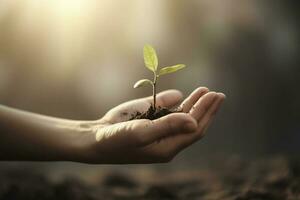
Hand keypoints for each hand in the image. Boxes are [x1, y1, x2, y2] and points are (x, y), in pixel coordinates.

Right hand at [80, 87, 224, 163]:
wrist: (96, 138)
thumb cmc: (117, 139)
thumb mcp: (141, 133)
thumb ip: (168, 126)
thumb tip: (194, 122)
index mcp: (168, 147)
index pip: (194, 129)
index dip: (207, 113)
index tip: (216, 97)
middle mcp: (167, 139)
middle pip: (193, 123)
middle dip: (206, 108)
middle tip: (219, 94)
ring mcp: (159, 128)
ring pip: (182, 117)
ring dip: (195, 104)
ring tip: (207, 91)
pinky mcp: (150, 120)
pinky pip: (168, 110)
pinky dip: (178, 102)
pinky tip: (186, 96)